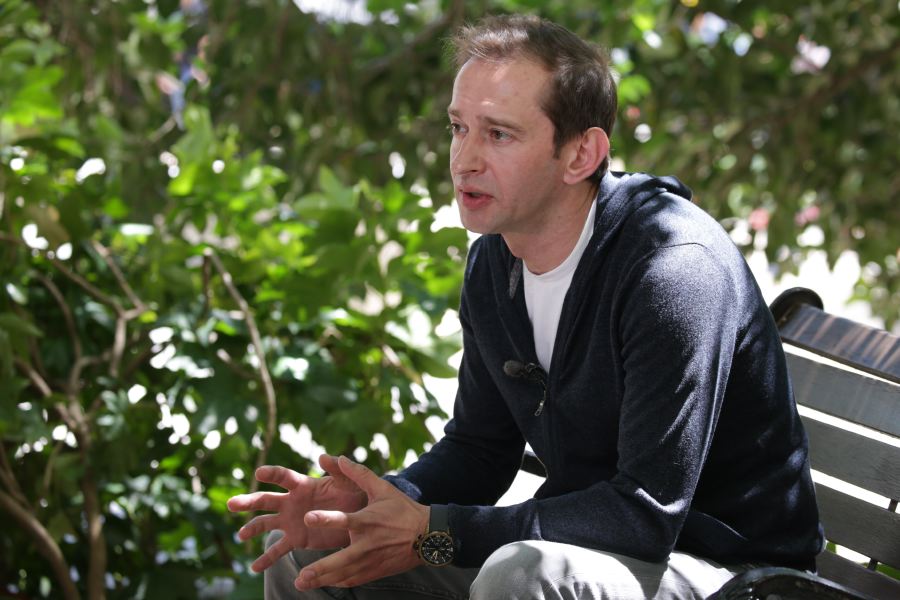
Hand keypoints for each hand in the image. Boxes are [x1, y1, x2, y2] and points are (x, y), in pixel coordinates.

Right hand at [227, 454, 367, 572]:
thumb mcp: (348, 480)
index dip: (272, 473)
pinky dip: (266, 558)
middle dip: (248, 501)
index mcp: (303, 485)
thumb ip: (337, 469)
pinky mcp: (296, 539)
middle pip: (266, 500)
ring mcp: (291, 521)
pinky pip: (278, 549)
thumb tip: (323, 456)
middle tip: (231, 504)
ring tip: (241, 534)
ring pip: (266, 524)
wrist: (358, 518)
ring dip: (252, 528)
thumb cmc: (354, 493)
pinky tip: (254, 567)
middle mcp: (291, 502)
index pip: (283, 477)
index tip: (259, 472)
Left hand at [294, 455, 429, 590]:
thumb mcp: (383, 488)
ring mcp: (371, 561)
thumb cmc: (403, 510)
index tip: (307, 518)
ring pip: (344, 574)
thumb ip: (359, 474)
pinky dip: (337, 582)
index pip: (345, 520)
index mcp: (368, 521)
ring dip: (323, 580)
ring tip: (302, 584)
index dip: (326, 519)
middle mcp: (368, 544)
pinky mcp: (375, 571)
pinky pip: (353, 580)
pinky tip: (324, 583)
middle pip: (342, 560)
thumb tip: (340, 457)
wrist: (428, 536)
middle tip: (301, 576)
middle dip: (320, 569)